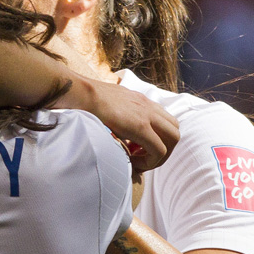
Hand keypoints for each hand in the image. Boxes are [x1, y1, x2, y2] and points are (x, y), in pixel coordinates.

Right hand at [59, 78, 178, 172]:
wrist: (78, 91)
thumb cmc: (85, 99)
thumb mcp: (108, 105)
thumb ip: (118, 115)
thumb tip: (115, 130)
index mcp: (141, 102)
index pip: (165, 122)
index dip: (156, 139)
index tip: (135, 149)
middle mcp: (149, 106)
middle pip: (174, 131)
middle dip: (163, 150)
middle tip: (141, 158)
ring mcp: (146, 114)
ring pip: (173, 139)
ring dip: (159, 155)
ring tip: (137, 161)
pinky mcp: (140, 126)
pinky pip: (159, 149)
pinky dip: (150, 160)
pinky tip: (131, 161)